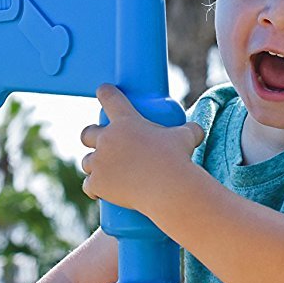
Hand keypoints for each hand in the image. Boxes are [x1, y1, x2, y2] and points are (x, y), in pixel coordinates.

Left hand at [80, 84, 203, 212]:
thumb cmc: (178, 159)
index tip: (103, 91)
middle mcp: (107, 138)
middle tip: (102, 143)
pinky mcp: (98, 183)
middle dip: (91, 137)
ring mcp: (100, 162)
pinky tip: (96, 191)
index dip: (105, 92)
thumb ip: (190, 129)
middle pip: (87, 133)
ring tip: (104, 171)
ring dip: (94, 164)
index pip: (109, 97)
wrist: (168, 188)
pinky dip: (93, 189)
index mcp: (125, 121)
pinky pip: (88, 185)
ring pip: (87, 161)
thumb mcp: (188, 137)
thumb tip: (196, 130)